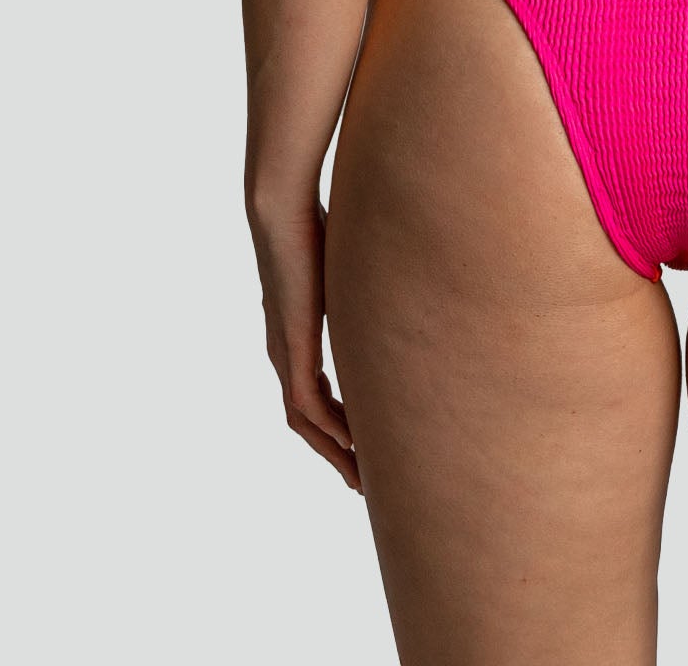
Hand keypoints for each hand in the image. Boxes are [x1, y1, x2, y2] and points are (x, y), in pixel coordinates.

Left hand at [249, 194, 360, 491]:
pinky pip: (307, 405)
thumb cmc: (316, 219)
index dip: (337, 423)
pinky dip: (329, 430)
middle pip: (306, 421)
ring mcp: (284, 352)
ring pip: (305, 422)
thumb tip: (405, 265)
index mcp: (294, 333)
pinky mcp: (291, 348)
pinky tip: (353, 444)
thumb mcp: (348, 263)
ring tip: (361, 478)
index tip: (365, 442)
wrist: (281, 207)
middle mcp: (284, 351)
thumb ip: (366, 279)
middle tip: (365, 480)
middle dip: (336, 452)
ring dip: (333, 452)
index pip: (313, 394)